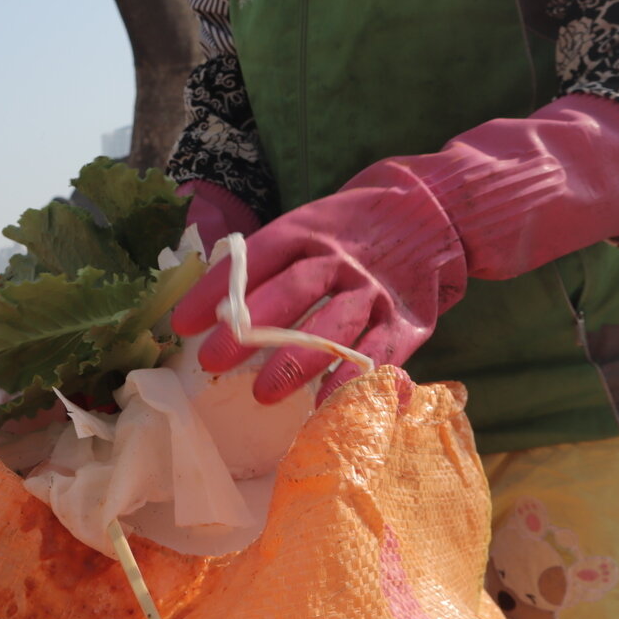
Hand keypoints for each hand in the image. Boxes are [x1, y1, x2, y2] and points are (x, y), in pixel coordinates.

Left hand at [172, 163, 464, 404]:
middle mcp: (341, 259)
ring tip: (263, 393)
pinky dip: (350, 383)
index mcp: (308, 231)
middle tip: (214, 360)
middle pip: (292, 292)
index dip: (219, 289)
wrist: (433, 212)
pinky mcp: (406, 321)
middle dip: (251, 330)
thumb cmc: (349, 230)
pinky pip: (376, 355)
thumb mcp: (309, 226)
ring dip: (297, 362)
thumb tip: (208, 305)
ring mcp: (374, 291)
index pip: (256, 259)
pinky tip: (323, 406)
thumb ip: (267, 263)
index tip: (184, 323)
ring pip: (333, 327)